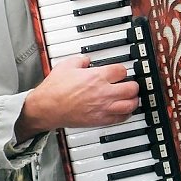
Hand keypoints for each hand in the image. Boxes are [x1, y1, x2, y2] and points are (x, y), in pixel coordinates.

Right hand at [16, 55, 139, 140]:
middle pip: (131, 88)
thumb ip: (81, 60)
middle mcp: (103, 92)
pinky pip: (121, 118)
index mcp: (97, 77)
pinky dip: (126, 114)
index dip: (122, 70)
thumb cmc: (54, 89)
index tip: (119, 72)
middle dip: (133, 84)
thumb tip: (87, 60)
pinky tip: (123, 110)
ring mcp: (103, 107)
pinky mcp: (100, 120)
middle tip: (130, 84)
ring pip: (130, 105)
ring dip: (133, 100)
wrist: (46, 108)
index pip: (122, 71)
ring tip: (131, 97)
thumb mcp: (67, 65)